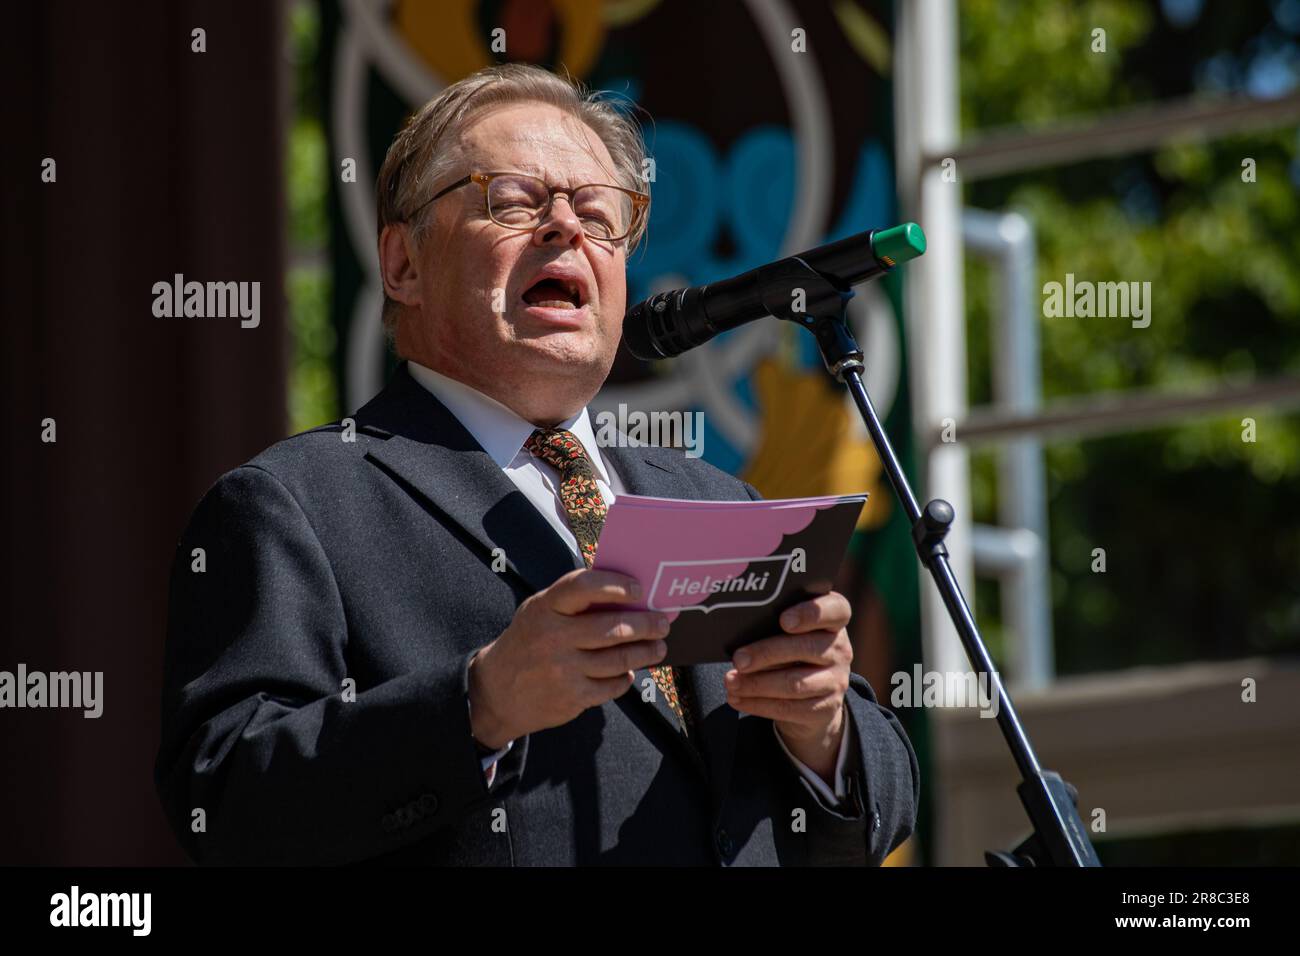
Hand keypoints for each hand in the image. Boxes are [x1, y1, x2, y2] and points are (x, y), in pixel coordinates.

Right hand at [468, 568, 668, 747]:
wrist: (496, 691)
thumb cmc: (529, 642)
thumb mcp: (539, 612)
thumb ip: (573, 602)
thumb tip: (626, 597)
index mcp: (545, 607)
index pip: (583, 587)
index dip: (615, 585)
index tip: (638, 588)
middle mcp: (554, 637)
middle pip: (613, 628)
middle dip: (646, 625)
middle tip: (663, 623)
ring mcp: (563, 670)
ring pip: (619, 659)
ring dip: (646, 652)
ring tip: (658, 647)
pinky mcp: (573, 697)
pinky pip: (612, 686)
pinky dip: (626, 678)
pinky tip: (629, 671)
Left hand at [724, 590, 852, 780]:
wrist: (812, 695)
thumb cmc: (791, 651)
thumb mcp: (788, 634)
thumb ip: (772, 626)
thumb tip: (736, 633)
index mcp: (834, 621)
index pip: (836, 609)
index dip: (811, 613)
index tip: (783, 620)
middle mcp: (840, 649)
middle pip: (807, 647)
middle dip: (767, 653)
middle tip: (739, 659)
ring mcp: (836, 680)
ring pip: (795, 683)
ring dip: (757, 683)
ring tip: (731, 681)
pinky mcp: (825, 708)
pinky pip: (789, 708)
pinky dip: (757, 704)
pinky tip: (737, 698)